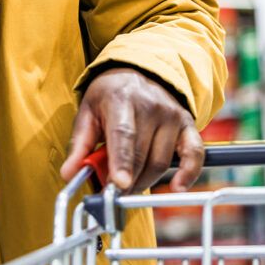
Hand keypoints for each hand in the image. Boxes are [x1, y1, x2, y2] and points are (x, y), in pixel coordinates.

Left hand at [59, 67, 203, 193]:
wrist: (141, 71)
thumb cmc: (111, 95)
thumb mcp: (88, 111)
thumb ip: (79, 144)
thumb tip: (69, 174)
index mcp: (122, 99)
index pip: (124, 134)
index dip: (122, 162)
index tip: (119, 184)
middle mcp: (152, 105)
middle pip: (142, 155)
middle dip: (127, 181)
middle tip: (113, 193)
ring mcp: (172, 115)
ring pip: (161, 162)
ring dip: (144, 181)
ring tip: (129, 184)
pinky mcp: (188, 124)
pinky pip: (194, 154)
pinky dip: (188, 174)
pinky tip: (177, 188)